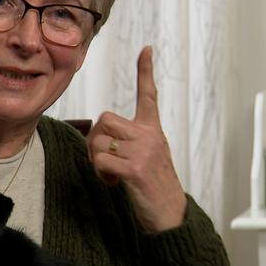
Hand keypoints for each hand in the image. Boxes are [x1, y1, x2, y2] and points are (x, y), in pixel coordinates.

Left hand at [86, 46, 186, 231]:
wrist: (170, 216)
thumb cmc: (152, 187)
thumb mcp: (147, 157)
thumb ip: (129, 142)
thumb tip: (100, 137)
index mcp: (153, 130)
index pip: (149, 95)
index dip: (146, 71)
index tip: (147, 49)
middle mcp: (150, 136)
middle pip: (105, 119)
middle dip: (94, 138)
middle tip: (102, 160)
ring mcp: (144, 152)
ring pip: (99, 141)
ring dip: (95, 159)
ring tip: (110, 174)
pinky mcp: (136, 170)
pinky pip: (101, 160)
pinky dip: (100, 174)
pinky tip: (113, 184)